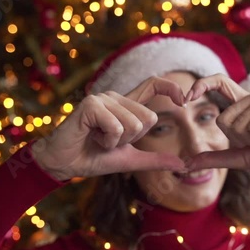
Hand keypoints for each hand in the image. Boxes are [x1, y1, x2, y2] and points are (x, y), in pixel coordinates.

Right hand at [31, 77, 186, 180]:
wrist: (66, 164)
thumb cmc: (95, 157)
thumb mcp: (131, 159)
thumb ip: (155, 159)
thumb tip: (183, 165)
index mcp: (126, 106)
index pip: (153, 85)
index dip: (171, 87)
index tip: (184, 100)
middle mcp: (116, 97)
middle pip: (148, 119)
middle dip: (132, 139)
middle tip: (109, 140)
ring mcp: (103, 99)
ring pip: (133, 124)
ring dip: (117, 142)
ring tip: (98, 139)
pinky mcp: (91, 105)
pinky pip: (116, 127)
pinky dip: (107, 141)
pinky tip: (92, 138)